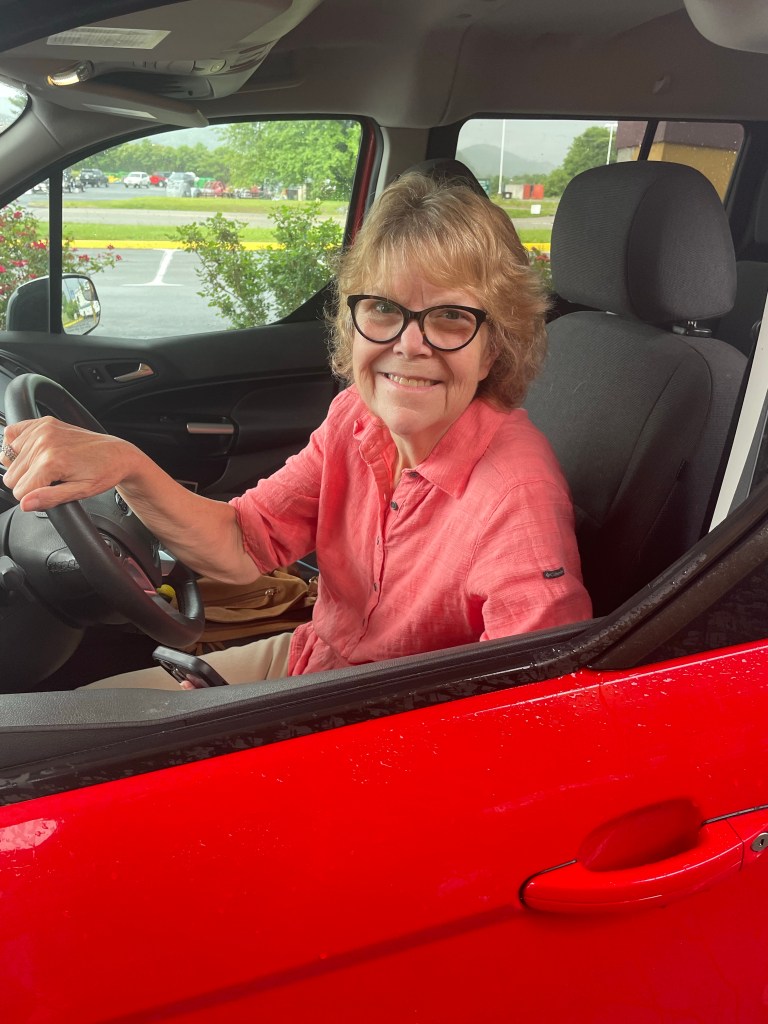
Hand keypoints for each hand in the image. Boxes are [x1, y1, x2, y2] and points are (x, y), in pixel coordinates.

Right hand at [1, 416, 139, 512]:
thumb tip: (25, 503)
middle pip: (11, 476)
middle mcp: (43, 442)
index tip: (49, 491)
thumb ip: (49, 498)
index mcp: (51, 462)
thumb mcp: (80, 492)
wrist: (117, 453)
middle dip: (28, 483)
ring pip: (8, 459)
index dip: (33, 497)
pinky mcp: (42, 422)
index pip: (19, 491)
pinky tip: (35, 452)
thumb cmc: (103, 472)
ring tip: (46, 466)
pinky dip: (18, 446)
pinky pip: (11, 435)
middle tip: (50, 479)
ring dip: (23, 466)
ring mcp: (42, 430)